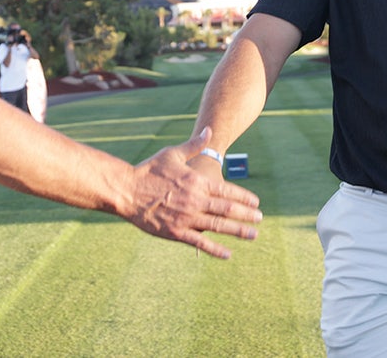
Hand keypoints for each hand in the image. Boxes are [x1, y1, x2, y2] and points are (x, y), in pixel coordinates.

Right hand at [123, 128, 260, 258]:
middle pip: (228, 209)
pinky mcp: (176, 232)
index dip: (244, 197)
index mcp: (197, 181)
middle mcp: (196, 200)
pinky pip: (200, 242)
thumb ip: (194, 146)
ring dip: (238, 231)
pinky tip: (228, 254)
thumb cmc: (148, 170)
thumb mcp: (172, 154)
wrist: (125, 190)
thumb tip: (208, 132)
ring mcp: (187, 218)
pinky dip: (215, 249)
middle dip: (247, 215)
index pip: (228, 190)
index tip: (256, 202)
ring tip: (253, 235)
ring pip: (219, 226)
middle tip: (260, 219)